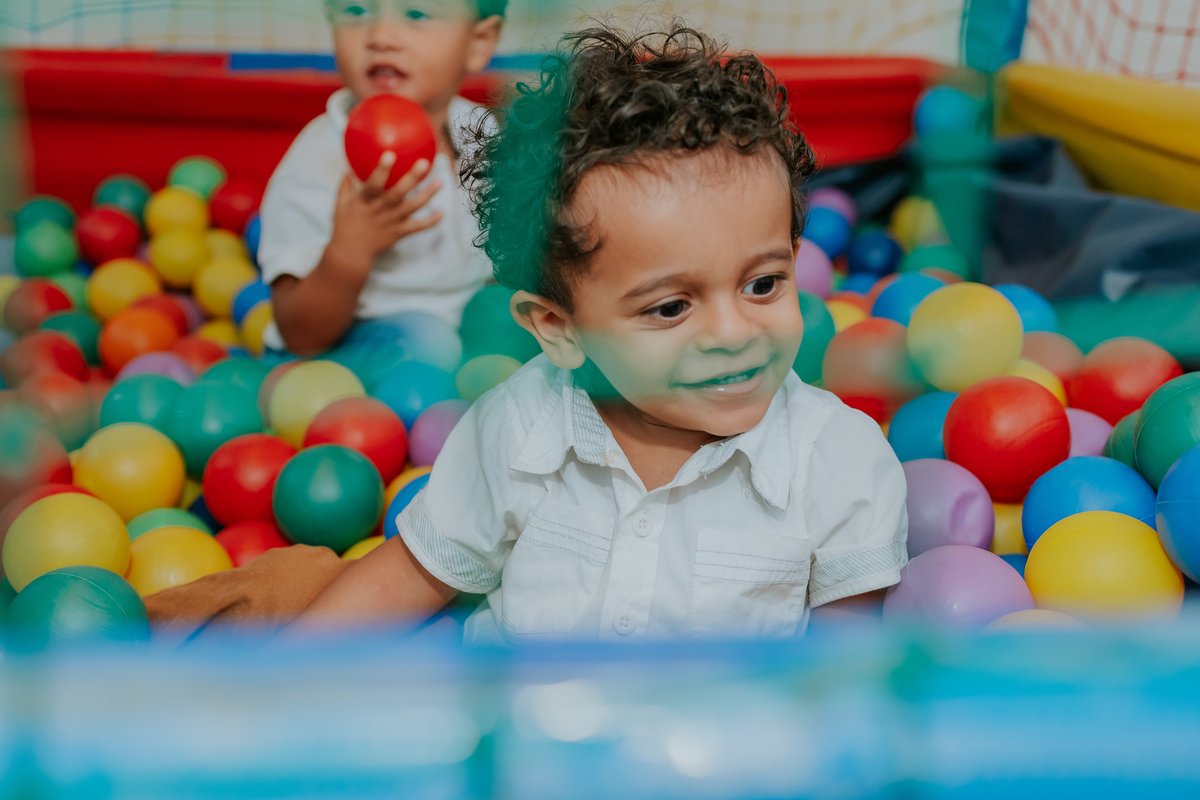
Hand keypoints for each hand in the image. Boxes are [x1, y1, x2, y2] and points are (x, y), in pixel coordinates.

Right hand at [327, 152, 443, 273]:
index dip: (381, 170)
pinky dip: (430, 222)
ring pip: (412, 208)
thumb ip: (345, 186)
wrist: (351, 254)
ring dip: (427, 195)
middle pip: (398, 193)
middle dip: (411, 178)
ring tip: (439, 182)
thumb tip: (348, 169)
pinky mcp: (398, 233)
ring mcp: (391, 222)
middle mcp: (379, 211)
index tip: (390, 154)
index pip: (373, 184)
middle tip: (425, 163)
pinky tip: (442, 214)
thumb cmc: (344, 226)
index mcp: (364, 201)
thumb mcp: (340, 205)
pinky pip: (417, 228)